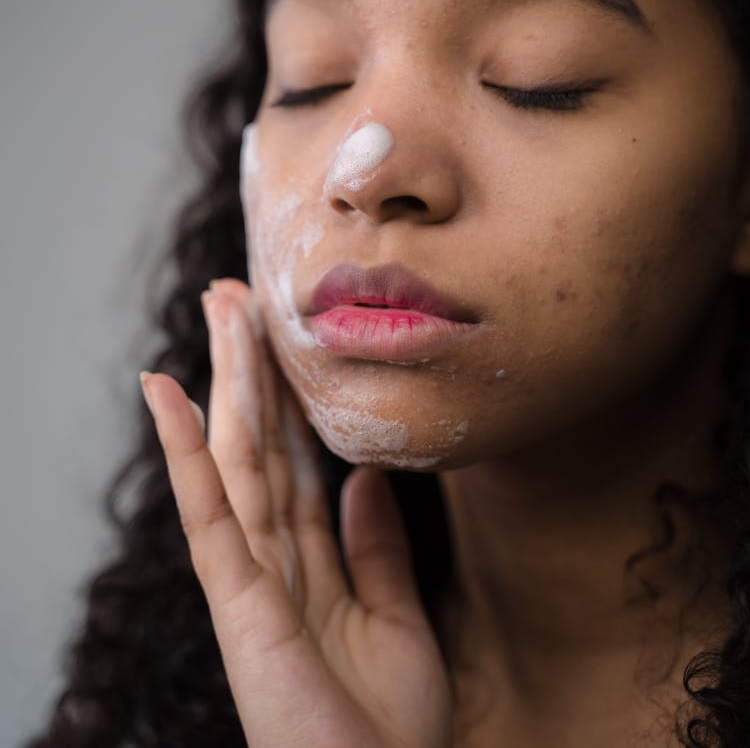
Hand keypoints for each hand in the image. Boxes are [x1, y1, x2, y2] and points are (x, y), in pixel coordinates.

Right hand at [141, 278, 451, 747]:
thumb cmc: (389, 732)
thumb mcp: (397, 621)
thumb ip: (377, 548)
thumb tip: (363, 477)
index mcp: (311, 563)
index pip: (297, 458)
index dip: (290, 397)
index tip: (285, 337)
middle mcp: (272, 559)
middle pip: (260, 442)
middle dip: (251, 368)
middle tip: (239, 295)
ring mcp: (248, 575)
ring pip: (235, 454)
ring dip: (225, 377)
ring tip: (218, 307)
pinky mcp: (236, 599)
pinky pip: (208, 509)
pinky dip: (183, 447)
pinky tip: (165, 390)